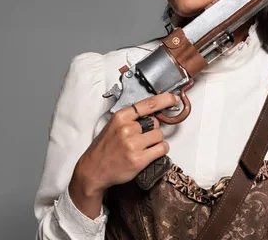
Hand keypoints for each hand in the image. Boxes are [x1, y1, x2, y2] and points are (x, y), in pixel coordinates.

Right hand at [68, 93, 176, 217]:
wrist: (94, 170)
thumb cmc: (105, 147)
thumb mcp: (113, 125)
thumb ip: (131, 118)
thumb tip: (153, 112)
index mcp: (121, 117)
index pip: (148, 104)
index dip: (164, 100)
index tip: (173, 98)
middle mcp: (127, 129)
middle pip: (156, 123)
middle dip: (152, 130)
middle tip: (141, 138)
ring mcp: (133, 144)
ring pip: (160, 136)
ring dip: (156, 141)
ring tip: (143, 147)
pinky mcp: (139, 159)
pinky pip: (162, 149)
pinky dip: (160, 150)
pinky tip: (150, 153)